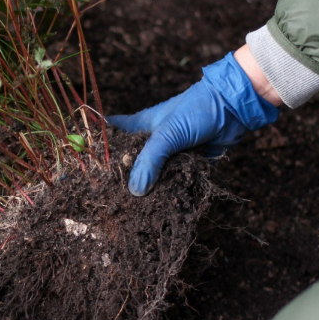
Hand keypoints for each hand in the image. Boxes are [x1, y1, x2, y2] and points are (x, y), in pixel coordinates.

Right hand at [107, 52, 278, 195]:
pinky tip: (157, 206)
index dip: (97, 148)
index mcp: (140, 126)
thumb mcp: (168, 134)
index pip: (110, 135)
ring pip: (151, 174)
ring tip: (129, 210)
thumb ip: (150, 161)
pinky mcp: (186, 163)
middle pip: (129, 161)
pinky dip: (167, 190)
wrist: (234, 109)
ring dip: (146, 188)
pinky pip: (172, 180)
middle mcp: (152, 140)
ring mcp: (169, 152)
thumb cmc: (196, 111)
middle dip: (120, 178)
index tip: (85, 167)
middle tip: (107, 199)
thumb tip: (135, 191)